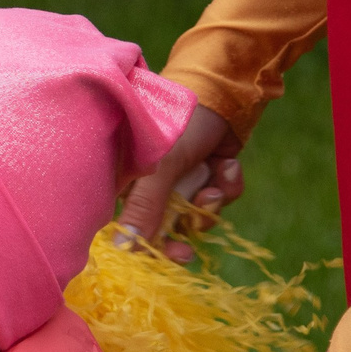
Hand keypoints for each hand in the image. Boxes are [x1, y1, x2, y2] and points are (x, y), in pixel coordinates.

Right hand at [116, 104, 243, 262]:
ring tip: (219, 173)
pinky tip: (228, 163)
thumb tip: (122, 250)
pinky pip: (220, 199)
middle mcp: (152, 188)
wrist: (224, 95)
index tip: (165, 256)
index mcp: (129, 183)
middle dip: (184, 231)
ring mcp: (182, 183)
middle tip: (188, 252)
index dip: (148, 247)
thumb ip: (143, 209)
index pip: (129, 227)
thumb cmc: (180, 125)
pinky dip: (228, 184)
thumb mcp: (161, 168)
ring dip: (211, 200)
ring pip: (198, 216)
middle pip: (167, 229)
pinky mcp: (209, 178)